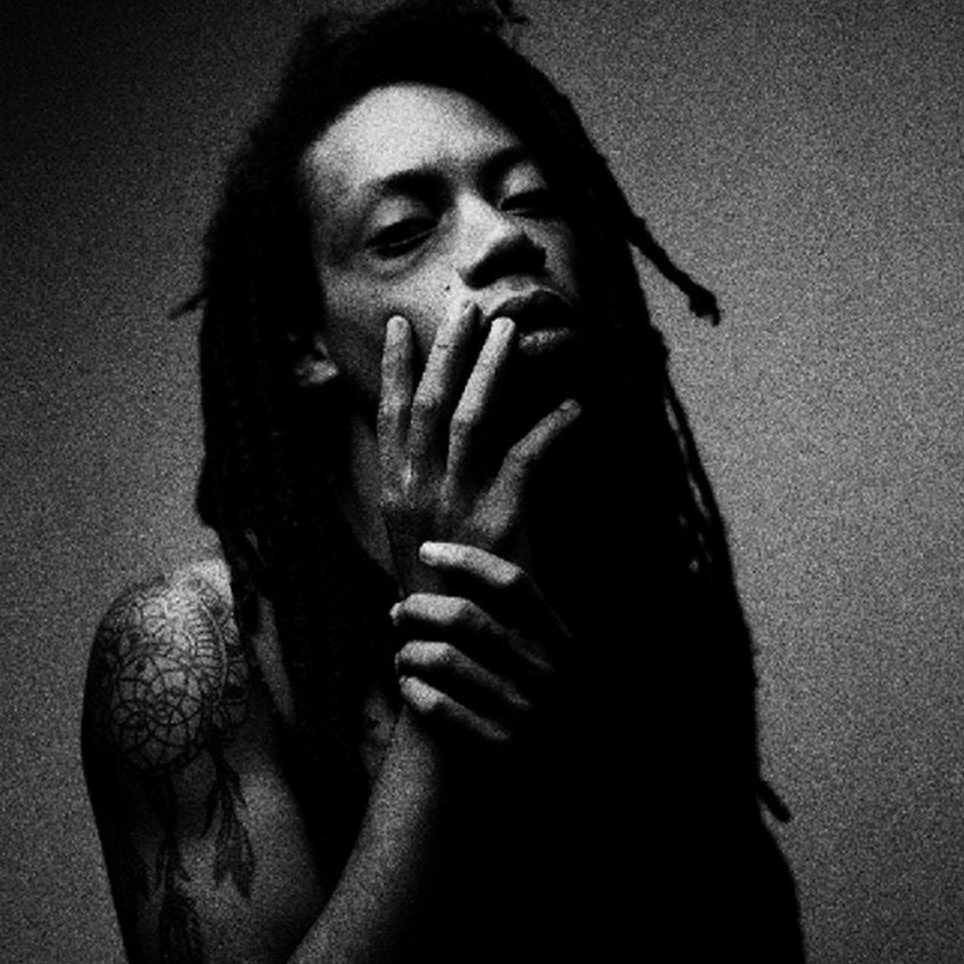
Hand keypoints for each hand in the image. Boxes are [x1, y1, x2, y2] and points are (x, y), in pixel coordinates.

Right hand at [378, 306, 578, 594]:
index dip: (397, 367)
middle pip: (429, 405)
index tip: (404, 325)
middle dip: (448, 352)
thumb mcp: (416, 535)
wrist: (456, 653)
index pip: (390, 415)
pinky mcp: (500, 523)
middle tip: (468, 310)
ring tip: (512, 332)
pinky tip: (574, 406)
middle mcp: (417, 493)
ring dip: (492, 371)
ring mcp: (456, 506)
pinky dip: (552, 427)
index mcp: (394, 493)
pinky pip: (528, 457)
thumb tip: (436, 443)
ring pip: (471, 419)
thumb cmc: (440, 592)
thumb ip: (423, 488)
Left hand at [391, 542, 574, 747]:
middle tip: (397, 613)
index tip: (425, 550)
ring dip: (408, 652)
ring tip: (401, 655)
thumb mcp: (539, 658)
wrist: (552, 775)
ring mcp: (526, 712)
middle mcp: (548, 674)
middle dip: (418, 608)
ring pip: (443, 659)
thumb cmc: (528, 702)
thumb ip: (509, 621)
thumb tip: (444, 565)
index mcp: (560, 642)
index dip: (464, 560)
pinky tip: (408, 685)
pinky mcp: (500, 748)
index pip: (512, 583)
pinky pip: (436, 706)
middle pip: (467, 617)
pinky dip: (412, 689)